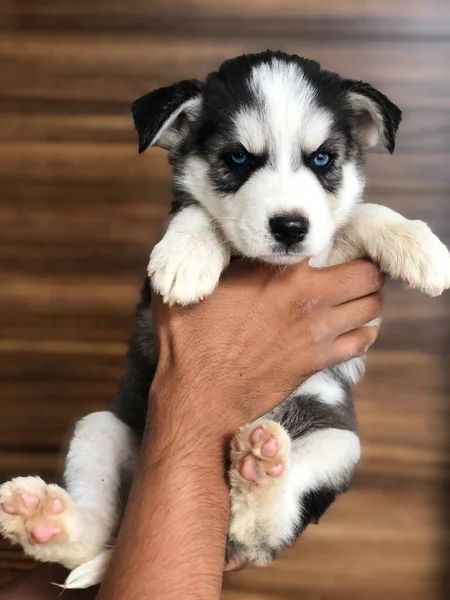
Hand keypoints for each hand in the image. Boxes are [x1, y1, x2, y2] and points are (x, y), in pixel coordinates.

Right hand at [150, 259, 382, 438]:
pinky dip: (365, 332)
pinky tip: (355, 328)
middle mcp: (308, 295)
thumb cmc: (191, 339)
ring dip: (369, 298)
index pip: (328, 239)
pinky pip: (363, 341)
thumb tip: (203, 230)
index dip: (335, 237)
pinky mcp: (320, 360)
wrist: (202, 395)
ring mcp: (318, 330)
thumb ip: (206, 254)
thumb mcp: (191, 285)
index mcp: (278, 269)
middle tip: (355, 268)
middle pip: (367, 273)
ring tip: (356, 296)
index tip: (331, 241)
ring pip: (372, 306)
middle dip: (367, 268)